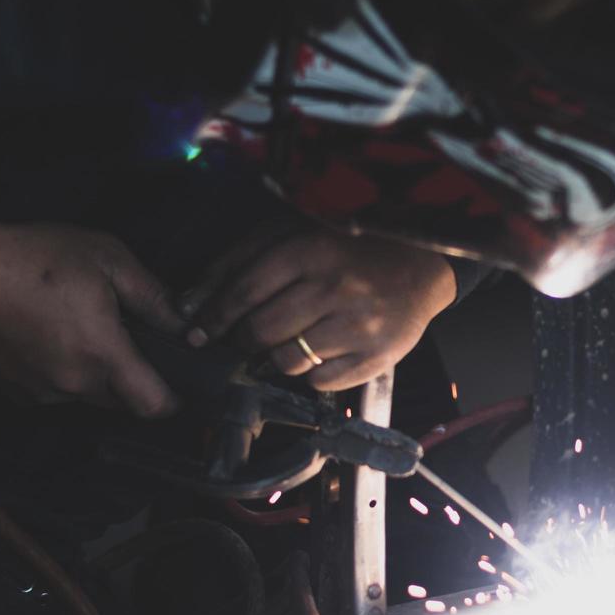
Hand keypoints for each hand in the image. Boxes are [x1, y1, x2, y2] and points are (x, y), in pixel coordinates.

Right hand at [0, 193, 180, 416]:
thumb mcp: (107, 260)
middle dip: (136, 381)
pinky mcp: (19, 394)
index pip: (154, 406)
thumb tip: (184, 324)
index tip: (179, 383)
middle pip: (124, 404)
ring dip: (98, 376)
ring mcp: (44, 394)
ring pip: (90, 398)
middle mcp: (76, 385)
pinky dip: (65, 375)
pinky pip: (58, 394)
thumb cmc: (34, 259)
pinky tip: (52, 338)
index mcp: (104, 355)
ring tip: (83, 331)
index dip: (174, 400)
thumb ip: (152, 296)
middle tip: (131, 342)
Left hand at [182, 229, 456, 391]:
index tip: (199, 333)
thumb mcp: (293, 232)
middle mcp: (335, 289)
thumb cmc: (348, 246)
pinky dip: (309, 374)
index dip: (214, 318)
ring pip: (287, 362)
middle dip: (242, 340)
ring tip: (284, 343)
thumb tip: (192, 301)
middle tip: (243, 339)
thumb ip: (240, 259)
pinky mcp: (377, 357)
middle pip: (261, 331)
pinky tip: (318, 352)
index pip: (244, 293)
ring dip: (275, 358)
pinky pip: (320, 382)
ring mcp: (359, 326)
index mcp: (311, 250)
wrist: (422, 265)